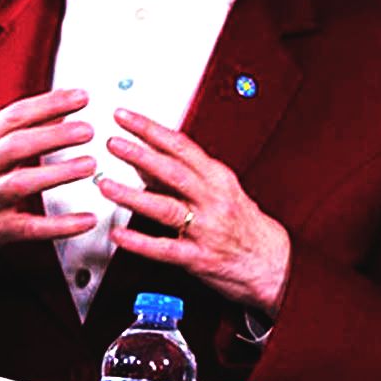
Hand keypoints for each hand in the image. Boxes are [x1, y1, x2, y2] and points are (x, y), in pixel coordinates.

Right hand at [0, 88, 97, 295]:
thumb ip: (16, 130)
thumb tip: (60, 110)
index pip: (14, 116)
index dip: (49, 104)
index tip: (81, 97)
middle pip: (17, 145)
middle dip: (54, 135)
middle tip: (87, 130)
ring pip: (21, 184)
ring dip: (57, 173)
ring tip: (88, 165)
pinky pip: (29, 228)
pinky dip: (59, 225)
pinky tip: (85, 220)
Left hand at [99, 108, 290, 316]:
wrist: (274, 263)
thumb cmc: (244, 224)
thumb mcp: (220, 191)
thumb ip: (181, 176)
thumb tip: (143, 161)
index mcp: (217, 178)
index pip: (181, 146)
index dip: (150, 129)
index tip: (125, 117)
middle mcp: (213, 199)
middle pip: (173, 171)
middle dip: (140, 155)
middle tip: (113, 143)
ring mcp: (206, 229)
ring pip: (166, 208)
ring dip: (133, 195)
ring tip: (106, 186)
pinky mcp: (199, 258)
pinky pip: (165, 249)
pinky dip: (139, 242)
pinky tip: (118, 234)